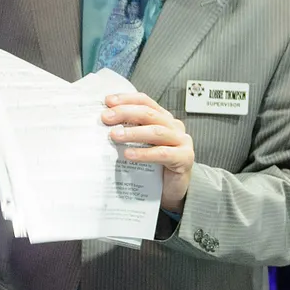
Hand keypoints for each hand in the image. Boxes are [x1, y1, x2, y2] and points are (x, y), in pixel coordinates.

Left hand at [103, 93, 194, 212]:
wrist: (173, 190)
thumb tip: (104, 124)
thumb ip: (130, 132)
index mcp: (163, 118)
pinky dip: (144, 153)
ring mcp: (182, 141)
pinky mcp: (185, 158)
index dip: (127, 99)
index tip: (108, 102)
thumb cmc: (155, 166)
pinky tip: (129, 154)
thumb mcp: (141, 145)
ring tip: (114, 135)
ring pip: (156, 132)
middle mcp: (174, 126)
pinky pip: (162, 153)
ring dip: (133, 133)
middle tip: (106, 118)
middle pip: (149, 114)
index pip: (145, 102)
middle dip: (125, 113)